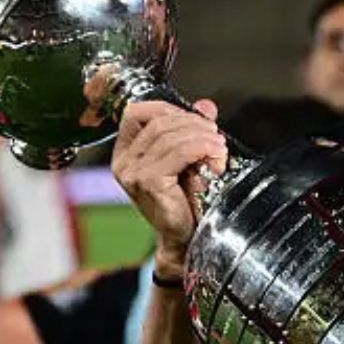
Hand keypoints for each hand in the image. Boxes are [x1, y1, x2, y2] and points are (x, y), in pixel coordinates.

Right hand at [112, 99, 227, 266]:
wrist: (185, 238)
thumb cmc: (184, 201)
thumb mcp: (188, 158)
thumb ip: (193, 130)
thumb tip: (206, 106)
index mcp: (126, 152)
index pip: (137, 113)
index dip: (167, 108)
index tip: (194, 116)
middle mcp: (123, 161)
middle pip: (157, 122)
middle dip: (192, 122)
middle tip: (216, 133)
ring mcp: (132, 173)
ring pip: (169, 136)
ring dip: (201, 136)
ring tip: (220, 146)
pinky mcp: (148, 182)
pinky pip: (177, 153)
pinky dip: (200, 148)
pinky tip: (215, 155)